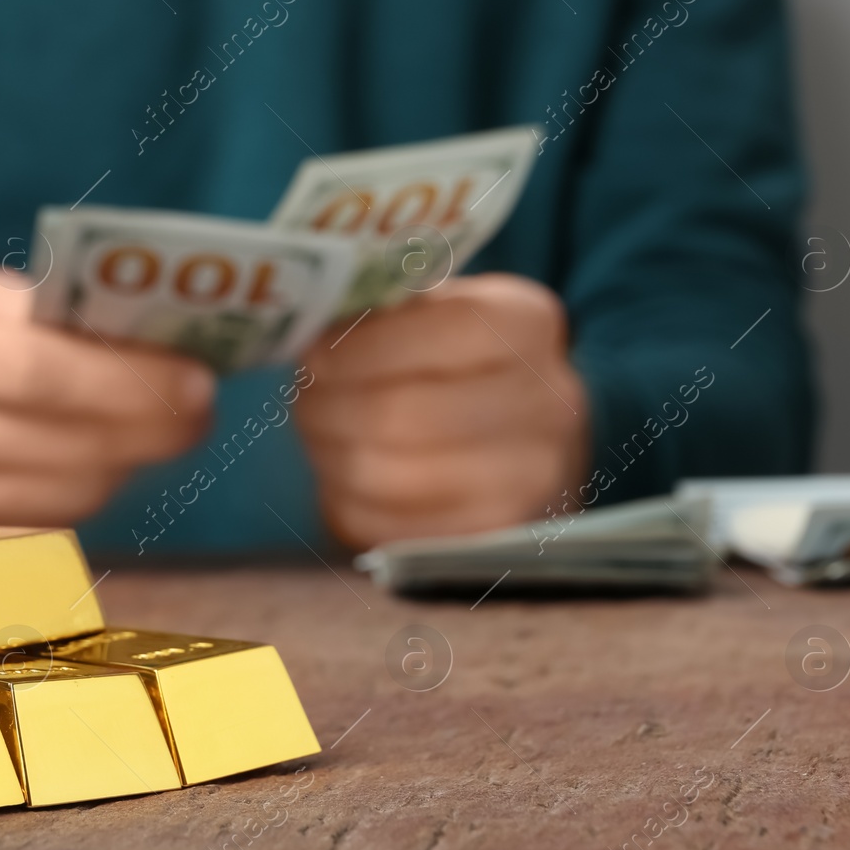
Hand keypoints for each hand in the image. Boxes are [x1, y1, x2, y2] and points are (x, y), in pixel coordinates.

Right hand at [0, 268, 214, 540]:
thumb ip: (46, 308)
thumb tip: (161, 333)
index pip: (35, 367)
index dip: (128, 380)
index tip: (197, 382)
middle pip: (58, 441)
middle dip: (147, 428)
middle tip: (196, 413)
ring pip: (60, 494)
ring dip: (122, 464)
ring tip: (154, 434)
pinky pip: (38, 531)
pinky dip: (81, 499)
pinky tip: (97, 468)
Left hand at [296, 274, 588, 548]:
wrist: (537, 444)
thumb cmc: (470, 364)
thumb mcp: (448, 311)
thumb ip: (389, 312)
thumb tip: (314, 334)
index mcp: (528, 325)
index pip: (432, 332)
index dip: (357, 348)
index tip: (314, 354)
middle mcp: (546, 403)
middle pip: (400, 414)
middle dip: (328, 408)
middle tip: (303, 400)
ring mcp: (529, 481)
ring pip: (386, 475)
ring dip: (330, 455)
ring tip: (317, 435)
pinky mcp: (494, 538)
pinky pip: (387, 528)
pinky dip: (347, 501)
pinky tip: (342, 478)